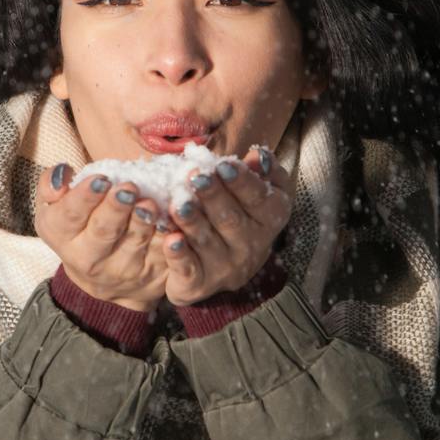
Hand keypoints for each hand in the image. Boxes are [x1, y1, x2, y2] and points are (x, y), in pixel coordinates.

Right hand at [36, 163, 171, 313]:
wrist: (104, 281)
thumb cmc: (79, 229)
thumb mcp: (56, 209)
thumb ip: (51, 186)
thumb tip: (63, 175)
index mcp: (62, 235)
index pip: (70, 215)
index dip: (85, 197)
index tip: (100, 179)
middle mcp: (90, 258)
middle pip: (103, 231)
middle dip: (116, 209)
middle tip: (128, 188)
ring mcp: (123, 270)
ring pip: (134, 244)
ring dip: (143, 223)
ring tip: (149, 204)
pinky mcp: (153, 275)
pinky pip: (163, 256)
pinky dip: (171, 241)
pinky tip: (174, 225)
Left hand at [159, 145, 291, 306]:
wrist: (222, 265)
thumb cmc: (239, 214)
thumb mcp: (258, 192)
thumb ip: (261, 172)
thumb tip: (258, 156)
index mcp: (269, 219)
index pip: (259, 199)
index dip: (242, 182)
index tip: (223, 164)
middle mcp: (252, 246)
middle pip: (231, 219)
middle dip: (213, 197)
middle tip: (196, 177)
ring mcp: (226, 268)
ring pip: (207, 242)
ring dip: (193, 222)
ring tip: (178, 204)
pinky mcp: (200, 283)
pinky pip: (189, 269)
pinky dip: (179, 255)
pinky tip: (170, 240)